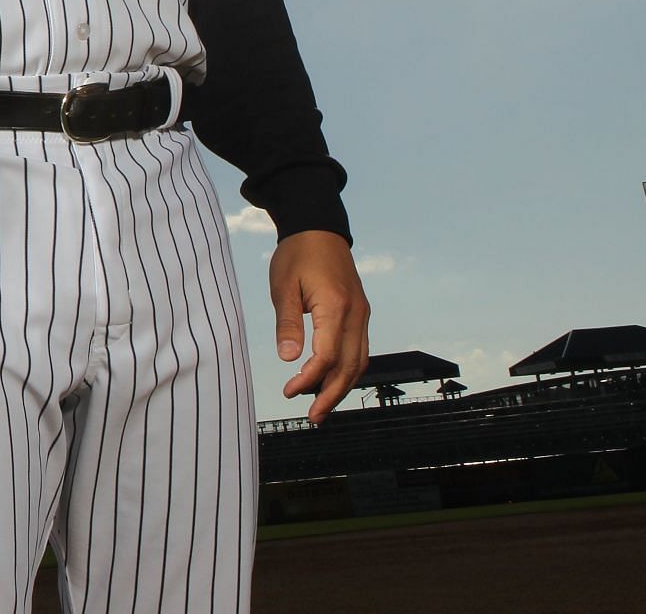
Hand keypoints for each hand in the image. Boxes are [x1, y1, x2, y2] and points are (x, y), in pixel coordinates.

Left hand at [269, 230, 370, 423]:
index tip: (290, 391)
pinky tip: (333, 382)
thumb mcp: (283, 286)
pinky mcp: (360, 314)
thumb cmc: (296, 255)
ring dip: (342, 387)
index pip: (327, 356)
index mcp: (336, 307)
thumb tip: (288, 358)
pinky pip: (359, 349)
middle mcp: (356, 314)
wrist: (319, 228)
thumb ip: (288, 323)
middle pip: (350, 366)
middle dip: (331, 395)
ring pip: (359, 361)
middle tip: (313, 416)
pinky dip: (348, 370)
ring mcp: (362, 314)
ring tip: (322, 407)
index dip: (310, 378)